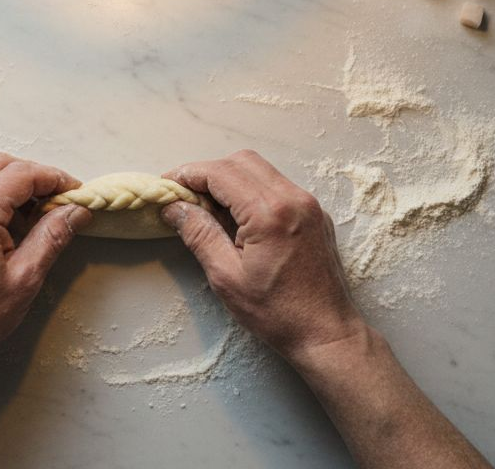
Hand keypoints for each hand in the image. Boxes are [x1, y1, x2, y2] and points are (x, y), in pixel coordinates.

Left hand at [0, 152, 90, 369]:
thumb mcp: (25, 278)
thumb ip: (52, 236)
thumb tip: (76, 211)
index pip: (21, 174)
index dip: (54, 178)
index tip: (74, 193)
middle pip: (0, 163)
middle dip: (34, 175)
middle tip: (58, 199)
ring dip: (14, 185)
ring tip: (37, 215)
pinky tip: (12, 225)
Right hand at [163, 150, 365, 362]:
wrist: (327, 333)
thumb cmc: (277, 313)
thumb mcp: (226, 277)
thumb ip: (199, 234)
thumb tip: (174, 208)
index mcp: (270, 212)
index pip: (221, 173)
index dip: (188, 174)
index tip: (167, 186)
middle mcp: (294, 198)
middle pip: (242, 162)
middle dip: (208, 173)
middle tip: (186, 197)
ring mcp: (309, 204)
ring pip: (261, 171)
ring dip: (230, 181)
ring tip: (209, 210)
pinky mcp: (315, 215)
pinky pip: (278, 187)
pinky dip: (252, 192)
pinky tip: (238, 219)